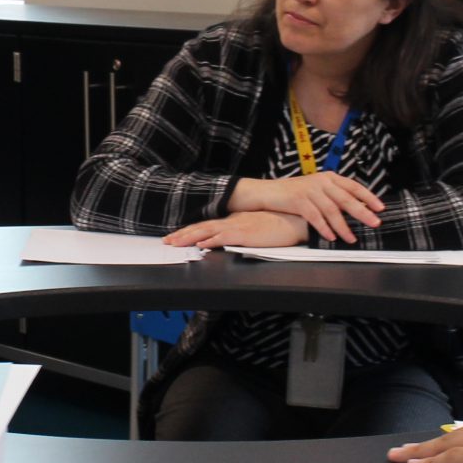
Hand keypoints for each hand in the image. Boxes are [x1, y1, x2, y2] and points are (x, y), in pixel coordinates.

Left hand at [165, 210, 305, 248]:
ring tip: (175, 243)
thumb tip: (230, 238)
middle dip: (183, 234)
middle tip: (167, 241)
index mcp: (235, 219)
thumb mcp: (257, 226)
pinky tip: (201, 244)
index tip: (176, 236)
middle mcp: (233, 221)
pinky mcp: (246, 234)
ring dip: (190, 237)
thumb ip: (243, 230)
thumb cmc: (280, 224)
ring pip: (208, 231)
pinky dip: (212, 240)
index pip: (207, 224)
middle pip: (203, 226)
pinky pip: (225, 237)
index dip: (190, 230)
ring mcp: (239, 226)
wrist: (296, 220)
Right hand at [230, 172, 383, 243]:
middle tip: (374, 223)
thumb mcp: (316, 190)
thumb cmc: (293, 194)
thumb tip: (355, 210)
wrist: (268, 192)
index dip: (368, 197)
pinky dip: (324, 228)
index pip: (353, 186)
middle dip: (362, 213)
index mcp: (329, 178)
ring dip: (343, 227)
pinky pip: (315, 216)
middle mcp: (322, 182)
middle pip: (346, 199)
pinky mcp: (299, 200)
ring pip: (332, 210)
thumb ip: (333, 197)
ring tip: (351, 238)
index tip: (380, 208)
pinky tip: (330, 237)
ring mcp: (310, 190)